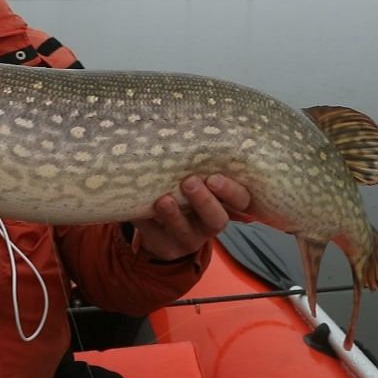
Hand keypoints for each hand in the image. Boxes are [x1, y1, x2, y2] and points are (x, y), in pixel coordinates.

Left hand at [130, 174, 251, 261]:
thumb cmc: (183, 191)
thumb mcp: (195, 178)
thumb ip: (196, 164)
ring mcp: (189, 239)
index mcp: (223, 204)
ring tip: (163, 200)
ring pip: (185, 231)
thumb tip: (184, 130)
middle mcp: (209, 224)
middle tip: (189, 181)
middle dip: (204, 201)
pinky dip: (146, 221)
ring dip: (174, 215)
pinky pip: (156, 236)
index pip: (240, 200)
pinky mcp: (166, 248)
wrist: (164, 229)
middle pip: (216, 219)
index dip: (231, 191)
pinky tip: (137, 207)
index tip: (213, 177)